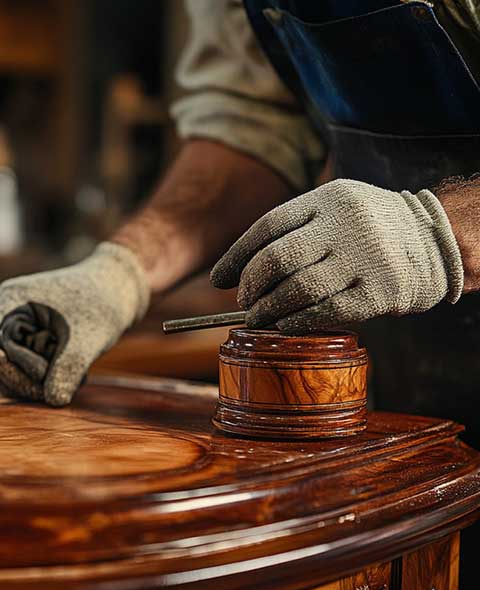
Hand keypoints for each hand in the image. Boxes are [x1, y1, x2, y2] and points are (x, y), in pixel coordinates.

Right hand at [0, 243, 149, 405]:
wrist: (119, 288)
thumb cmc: (103, 301)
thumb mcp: (89, 335)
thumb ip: (70, 366)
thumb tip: (52, 401)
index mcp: (12, 300)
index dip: (3, 368)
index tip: (38, 379)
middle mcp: (7, 315)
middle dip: (22, 381)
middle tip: (58, 390)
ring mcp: (16, 331)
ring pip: (7, 373)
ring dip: (35, 385)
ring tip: (74, 380)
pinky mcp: (29, 344)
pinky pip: (24, 373)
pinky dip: (45, 382)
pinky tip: (75, 378)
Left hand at [209, 179, 463, 331]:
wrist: (436, 241)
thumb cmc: (367, 232)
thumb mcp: (334, 212)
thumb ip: (292, 233)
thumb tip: (231, 275)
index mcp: (329, 199)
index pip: (267, 227)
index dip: (236, 257)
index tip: (219, 280)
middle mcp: (347, 224)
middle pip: (277, 259)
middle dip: (251, 287)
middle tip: (244, 303)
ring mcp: (365, 258)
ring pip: (297, 289)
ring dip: (268, 310)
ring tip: (258, 318)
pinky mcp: (380, 291)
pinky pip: (325, 312)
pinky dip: (297, 322)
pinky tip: (285, 325)